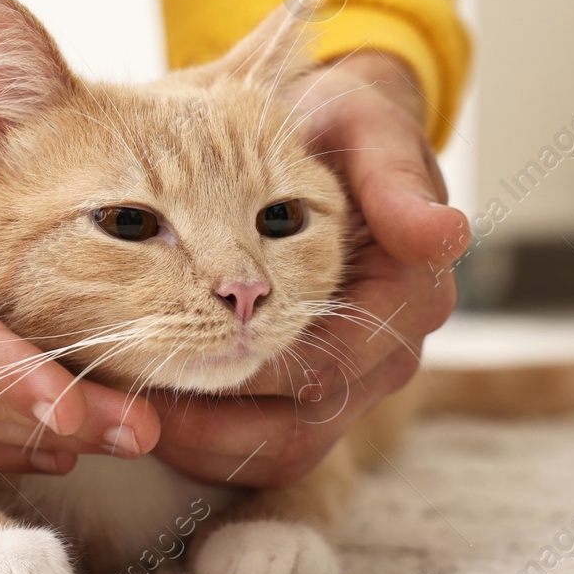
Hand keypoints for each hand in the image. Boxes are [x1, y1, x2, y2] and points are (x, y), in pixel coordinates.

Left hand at [151, 51, 466, 487]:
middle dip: (213, 418)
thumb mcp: (367, 126)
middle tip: (129, 396)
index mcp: (408, 296)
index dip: (254, 369)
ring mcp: (348, 383)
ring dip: (203, 440)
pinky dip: (207, 441)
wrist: (327, 131)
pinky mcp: (310, 397)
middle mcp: (385, 355)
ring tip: (130, 409)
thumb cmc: (340, 124)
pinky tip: (151, 411)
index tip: (176, 357)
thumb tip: (444, 236)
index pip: (332, 364)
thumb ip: (397, 177)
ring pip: (279, 449)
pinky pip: (262, 447)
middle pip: (301, 424)